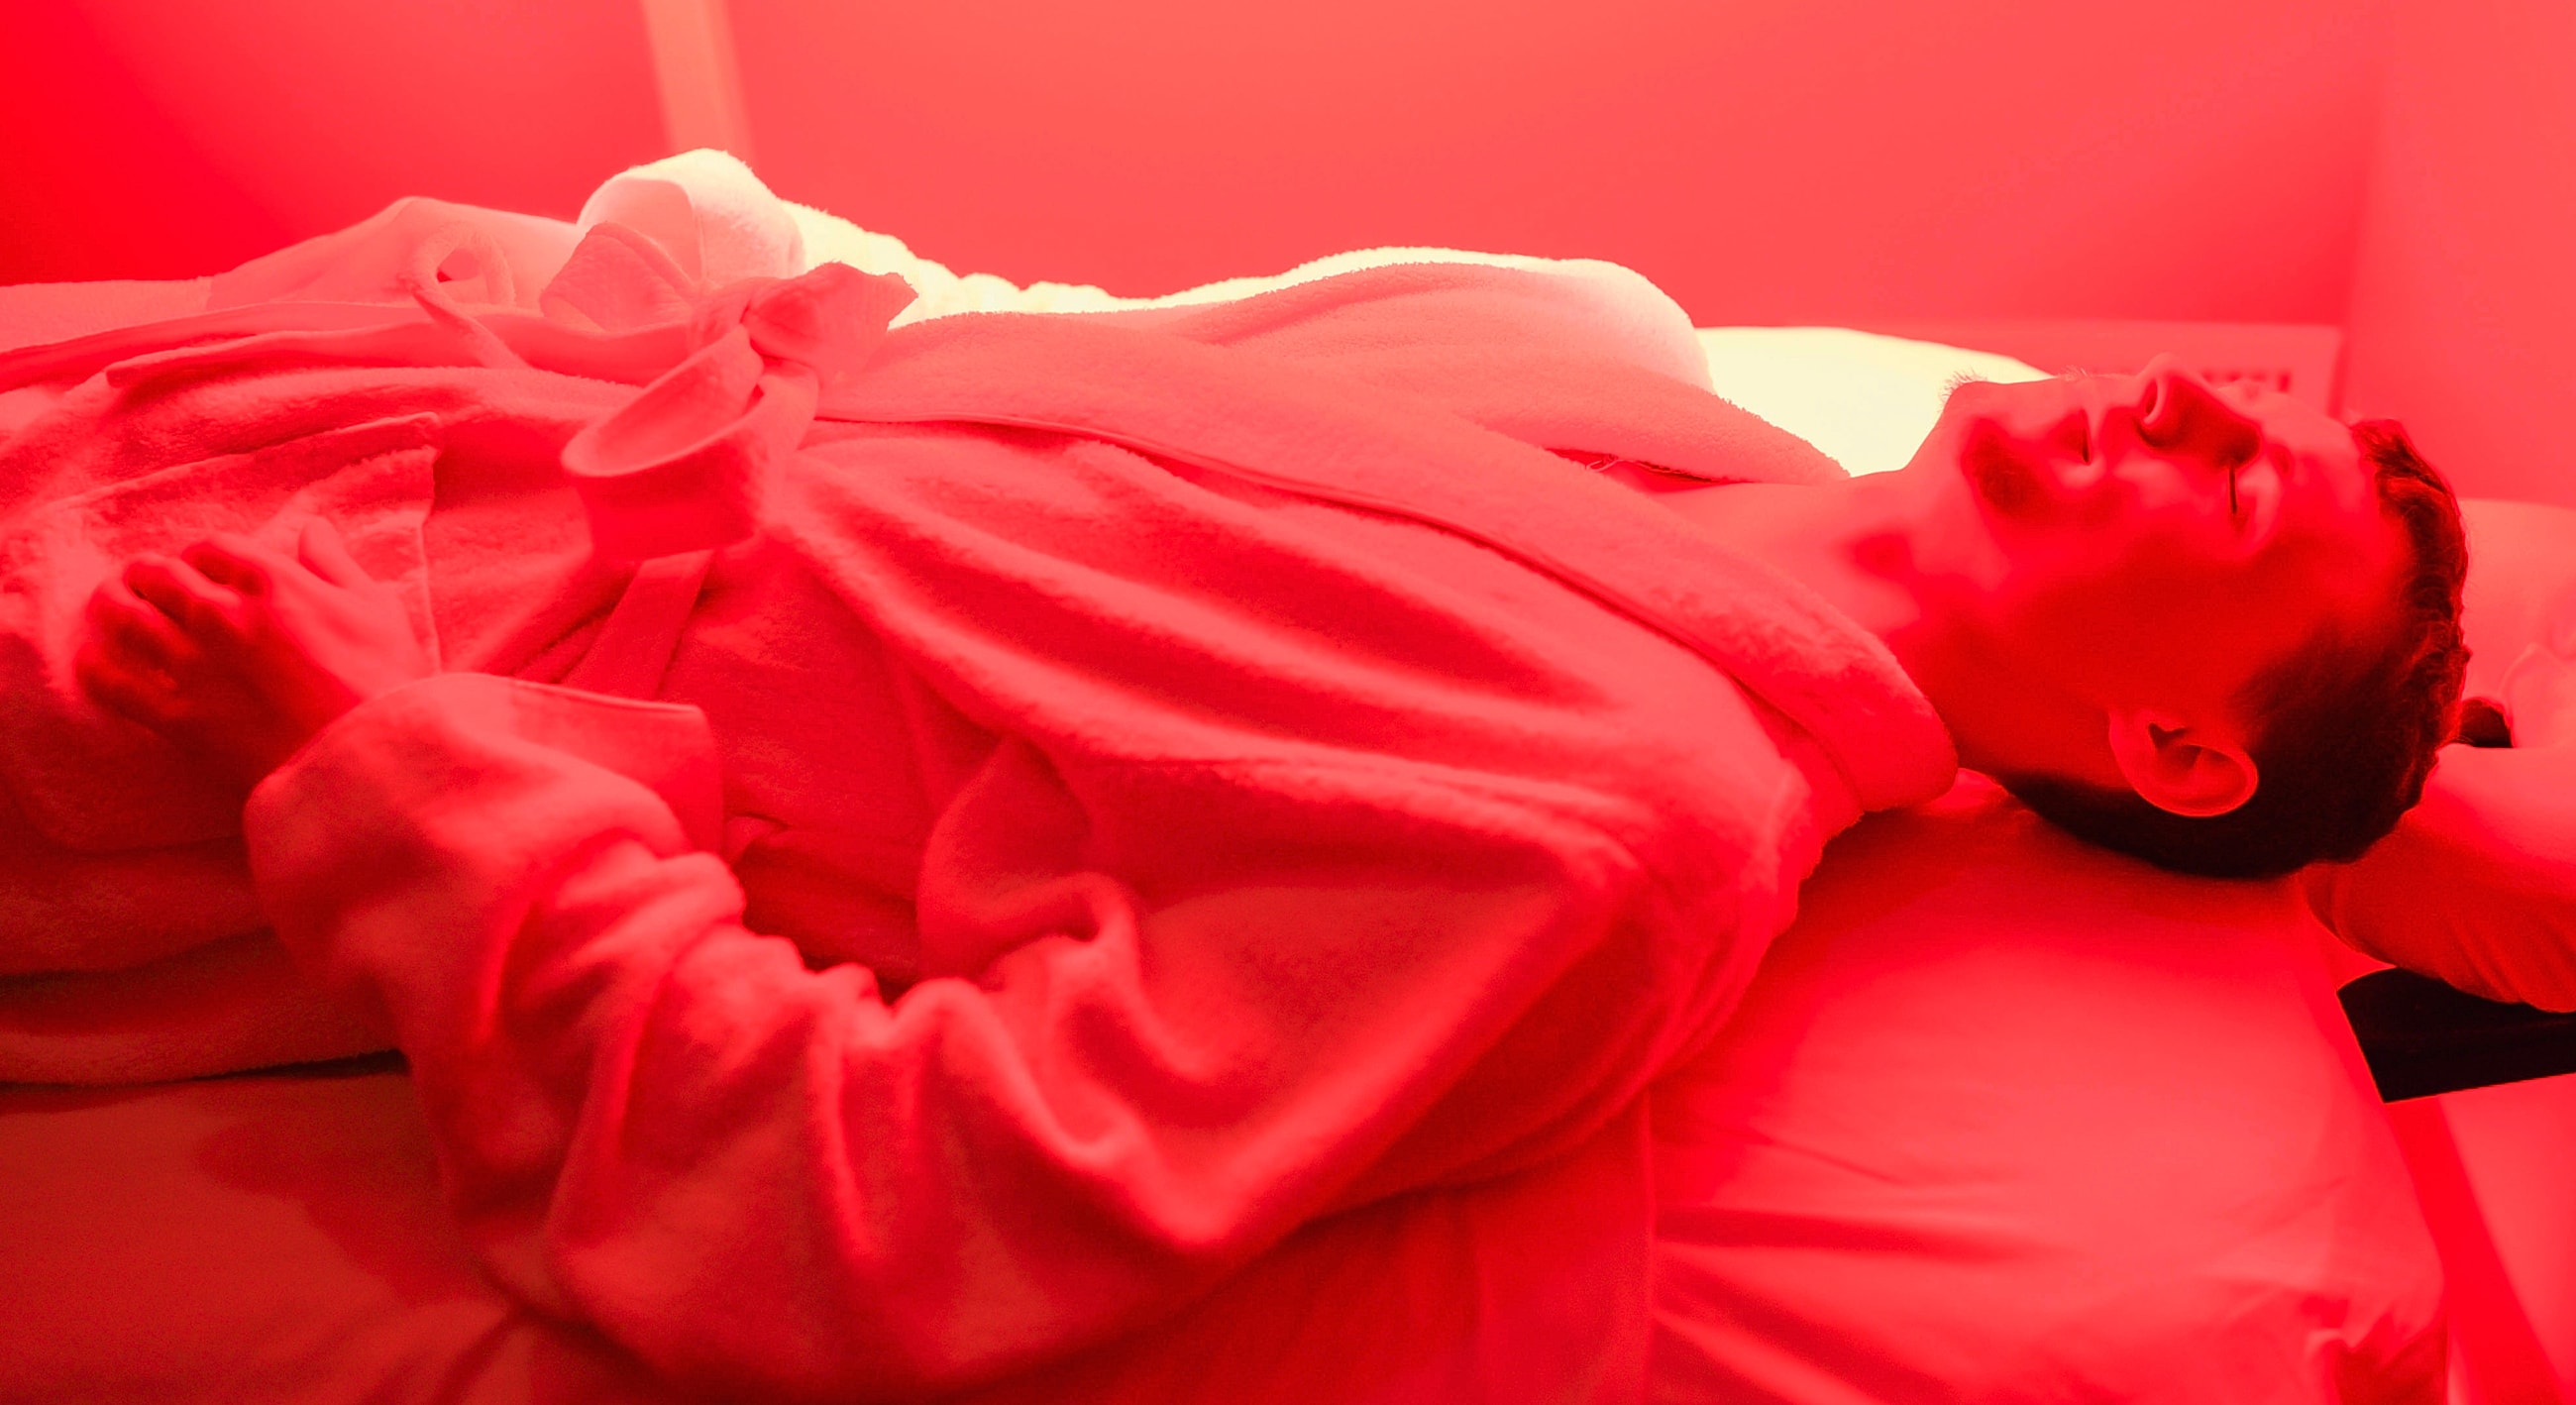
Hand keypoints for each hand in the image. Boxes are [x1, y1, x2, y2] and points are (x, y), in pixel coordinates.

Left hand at [75, 519, 435, 789]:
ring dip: (111, 606)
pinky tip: (96, 662)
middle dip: (147, 574)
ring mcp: (195, 667)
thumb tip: (313, 529)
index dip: (201, 554)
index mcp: (273, 582)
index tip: (202, 566)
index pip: (213, 547)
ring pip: (125, 620)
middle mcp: (223, 615)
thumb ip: (336, 565)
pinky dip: (97, 668)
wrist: (372, 763)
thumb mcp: (378, 611)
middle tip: (143, 580)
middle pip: (159, 576)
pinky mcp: (179, 718)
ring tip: (110, 605)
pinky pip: (114, 685)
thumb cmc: (387, 685)